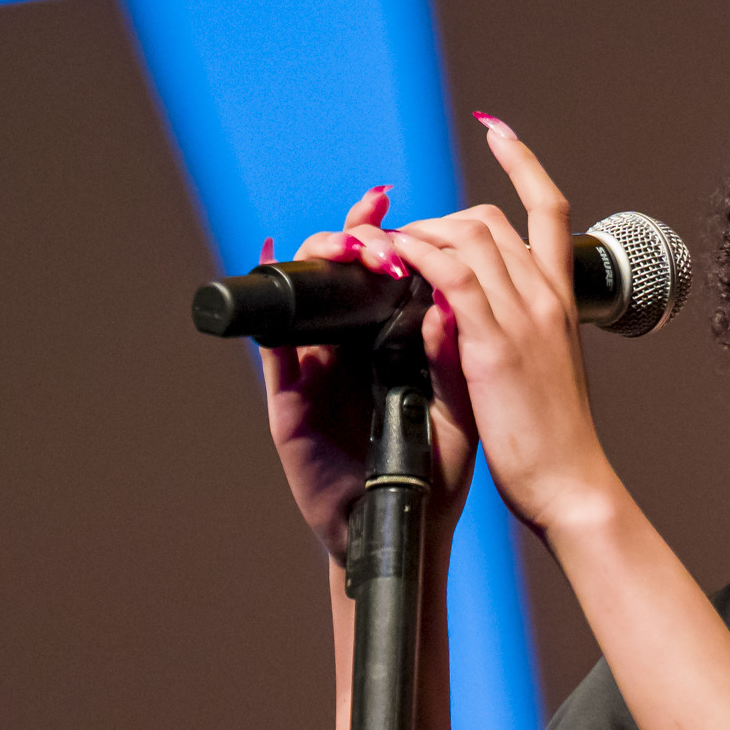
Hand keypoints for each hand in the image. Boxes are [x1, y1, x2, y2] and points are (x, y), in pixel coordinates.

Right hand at [259, 185, 478, 566]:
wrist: (407, 526)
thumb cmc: (434, 471)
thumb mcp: (458, 409)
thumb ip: (454, 358)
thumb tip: (449, 298)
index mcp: (394, 339)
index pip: (382, 272)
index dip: (383, 233)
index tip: (392, 203)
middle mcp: (351, 346)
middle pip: (337, 274)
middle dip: (349, 238)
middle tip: (372, 234)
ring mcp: (316, 370)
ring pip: (303, 300)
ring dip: (315, 265)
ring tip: (341, 249)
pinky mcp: (289, 402)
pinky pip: (273, 353)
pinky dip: (271, 321)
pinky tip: (277, 290)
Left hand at [373, 118, 618, 538]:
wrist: (573, 483)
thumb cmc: (555, 440)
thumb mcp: (544, 371)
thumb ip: (518, 331)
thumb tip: (480, 312)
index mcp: (561, 301)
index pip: (548, 209)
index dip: (522, 163)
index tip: (498, 130)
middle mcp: (545, 297)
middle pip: (489, 218)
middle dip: (435, 219)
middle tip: (400, 247)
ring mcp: (523, 316)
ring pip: (466, 235)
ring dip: (416, 234)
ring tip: (382, 254)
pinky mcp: (495, 344)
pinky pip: (450, 275)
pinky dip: (417, 256)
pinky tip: (392, 260)